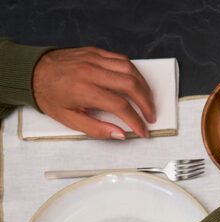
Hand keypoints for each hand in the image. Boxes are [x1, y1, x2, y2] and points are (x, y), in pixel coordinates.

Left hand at [32, 47, 155, 139]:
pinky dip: (133, 72)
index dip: (136, 120)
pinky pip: (121, 59)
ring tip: (147, 100)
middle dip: (146, 103)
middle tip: (150, 116)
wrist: (32, 71)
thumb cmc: (50, 95)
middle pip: (130, 84)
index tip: (142, 130)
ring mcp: (93, 59)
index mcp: (83, 90)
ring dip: (143, 87)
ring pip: (130, 69)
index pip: (120, 105)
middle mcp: (90, 71)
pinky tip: (136, 83)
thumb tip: (120, 134)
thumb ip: (96, 129)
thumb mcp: (69, 120)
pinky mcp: (94, 52)